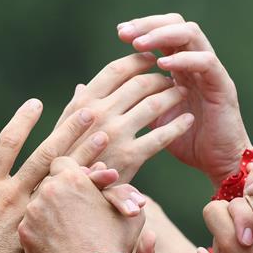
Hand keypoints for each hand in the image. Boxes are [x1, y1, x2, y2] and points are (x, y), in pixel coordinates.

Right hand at [0, 100, 99, 252]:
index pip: (7, 142)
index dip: (23, 120)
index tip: (37, 103)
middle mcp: (12, 197)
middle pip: (46, 156)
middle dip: (67, 130)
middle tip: (89, 110)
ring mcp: (31, 219)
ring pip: (64, 182)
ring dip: (86, 158)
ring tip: (104, 137)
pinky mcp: (44, 240)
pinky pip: (71, 215)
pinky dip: (89, 198)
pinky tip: (107, 184)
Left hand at [18, 156, 144, 252]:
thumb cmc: (115, 244)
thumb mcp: (130, 213)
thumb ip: (120, 189)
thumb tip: (108, 172)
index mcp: (73, 178)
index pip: (63, 163)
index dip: (71, 175)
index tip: (78, 188)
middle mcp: (49, 189)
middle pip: (48, 183)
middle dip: (60, 193)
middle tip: (73, 209)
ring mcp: (33, 211)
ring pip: (37, 203)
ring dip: (49, 212)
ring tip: (66, 228)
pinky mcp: (24, 232)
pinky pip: (30, 225)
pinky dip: (41, 231)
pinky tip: (55, 240)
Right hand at [57, 52, 193, 183]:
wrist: (69, 194)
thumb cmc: (66, 158)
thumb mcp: (64, 129)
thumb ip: (77, 107)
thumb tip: (82, 87)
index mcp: (84, 102)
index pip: (116, 70)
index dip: (138, 60)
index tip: (152, 58)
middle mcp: (99, 113)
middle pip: (139, 83)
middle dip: (159, 77)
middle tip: (172, 78)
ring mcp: (115, 134)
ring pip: (153, 105)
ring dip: (172, 95)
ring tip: (182, 94)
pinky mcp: (130, 156)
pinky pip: (161, 136)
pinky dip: (178, 125)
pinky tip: (188, 120)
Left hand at [118, 14, 250, 185]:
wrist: (217, 164)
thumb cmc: (187, 143)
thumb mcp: (153, 118)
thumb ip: (135, 100)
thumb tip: (96, 91)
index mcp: (182, 67)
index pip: (164, 32)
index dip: (142, 28)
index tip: (119, 32)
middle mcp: (198, 63)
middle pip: (177, 23)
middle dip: (149, 25)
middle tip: (126, 33)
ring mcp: (211, 72)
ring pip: (192, 34)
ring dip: (164, 35)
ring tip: (140, 45)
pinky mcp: (223, 86)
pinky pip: (206, 62)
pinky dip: (184, 59)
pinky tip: (164, 65)